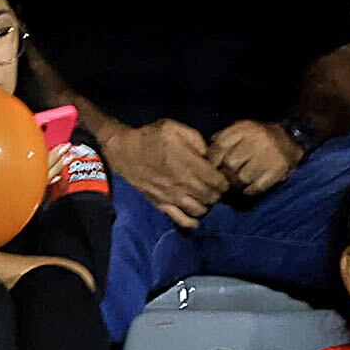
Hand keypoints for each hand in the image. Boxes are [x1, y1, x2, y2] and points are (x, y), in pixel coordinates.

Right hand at [100, 118, 222, 224]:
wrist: (124, 151)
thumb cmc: (151, 137)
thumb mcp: (175, 128)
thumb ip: (197, 140)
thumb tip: (210, 154)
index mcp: (189, 164)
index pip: (218, 182)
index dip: (225, 182)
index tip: (223, 177)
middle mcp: (183, 184)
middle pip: (212, 198)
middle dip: (218, 194)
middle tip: (216, 188)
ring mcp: (172, 197)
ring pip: (200, 210)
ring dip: (207, 206)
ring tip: (205, 198)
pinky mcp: (161, 205)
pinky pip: (182, 220)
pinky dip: (192, 221)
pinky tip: (195, 215)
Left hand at [208, 119, 303, 196]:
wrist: (291, 139)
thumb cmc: (259, 137)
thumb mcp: (241, 130)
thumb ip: (223, 139)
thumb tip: (205, 155)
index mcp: (245, 128)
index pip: (220, 145)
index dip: (212, 159)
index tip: (210, 168)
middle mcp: (257, 140)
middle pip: (230, 163)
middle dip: (224, 174)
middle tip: (222, 180)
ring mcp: (269, 156)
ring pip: (242, 177)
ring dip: (236, 184)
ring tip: (234, 185)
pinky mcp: (278, 170)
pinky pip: (257, 186)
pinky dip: (249, 190)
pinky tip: (247, 188)